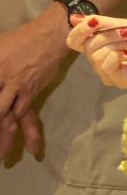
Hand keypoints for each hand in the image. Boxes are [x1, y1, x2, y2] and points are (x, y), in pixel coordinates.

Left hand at [0, 13, 68, 158]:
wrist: (53, 35)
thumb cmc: (21, 38)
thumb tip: (0, 86)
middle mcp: (3, 82)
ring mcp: (18, 90)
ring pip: (8, 119)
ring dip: (6, 139)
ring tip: (4, 158)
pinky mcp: (33, 93)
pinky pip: (29, 117)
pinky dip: (31, 133)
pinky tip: (33, 149)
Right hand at [66, 15, 126, 88]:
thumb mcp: (121, 25)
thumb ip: (99, 23)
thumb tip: (74, 18)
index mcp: (98, 46)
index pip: (74, 41)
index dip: (79, 31)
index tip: (93, 22)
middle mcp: (99, 61)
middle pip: (88, 46)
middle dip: (108, 35)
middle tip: (126, 35)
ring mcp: (107, 72)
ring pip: (96, 54)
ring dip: (116, 44)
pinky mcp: (117, 80)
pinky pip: (106, 64)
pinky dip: (116, 55)